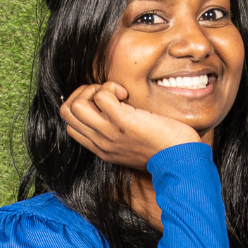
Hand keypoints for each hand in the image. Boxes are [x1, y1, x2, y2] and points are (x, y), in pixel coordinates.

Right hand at [60, 81, 200, 169]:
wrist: (180, 160)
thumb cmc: (165, 149)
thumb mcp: (134, 145)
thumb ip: (119, 133)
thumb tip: (116, 109)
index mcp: (102, 149)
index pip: (71, 126)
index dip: (82, 106)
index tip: (106, 104)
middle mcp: (101, 142)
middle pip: (66, 113)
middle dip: (83, 94)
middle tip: (109, 95)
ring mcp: (109, 133)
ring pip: (76, 105)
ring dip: (95, 90)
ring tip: (117, 94)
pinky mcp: (122, 122)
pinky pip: (100, 95)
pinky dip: (111, 87)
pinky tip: (126, 94)